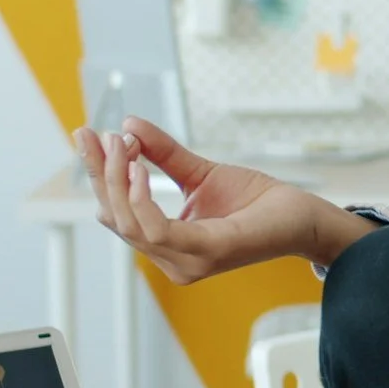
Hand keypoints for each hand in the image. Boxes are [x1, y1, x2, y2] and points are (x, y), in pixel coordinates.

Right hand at [70, 117, 328, 283]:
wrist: (300, 214)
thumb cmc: (255, 200)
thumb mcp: (199, 171)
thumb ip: (163, 154)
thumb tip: (128, 125)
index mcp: (166, 244)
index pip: (117, 212)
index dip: (98, 174)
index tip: (88, 136)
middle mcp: (171, 260)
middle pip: (115, 217)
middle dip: (100, 174)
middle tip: (97, 135)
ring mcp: (186, 262)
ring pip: (129, 224)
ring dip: (117, 181)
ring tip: (120, 145)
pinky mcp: (205, 253)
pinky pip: (156, 229)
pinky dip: (141, 198)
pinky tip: (138, 170)